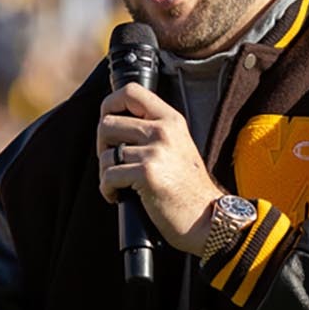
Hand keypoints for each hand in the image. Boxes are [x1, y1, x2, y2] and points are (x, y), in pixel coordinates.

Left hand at [96, 83, 222, 255]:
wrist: (206, 217)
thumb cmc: (188, 187)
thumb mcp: (177, 146)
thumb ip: (153, 129)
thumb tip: (112, 123)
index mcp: (171, 120)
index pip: (131, 92)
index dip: (110, 104)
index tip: (108, 123)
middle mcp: (164, 131)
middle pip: (107, 123)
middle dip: (102, 147)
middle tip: (113, 164)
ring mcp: (156, 152)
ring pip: (105, 154)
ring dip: (105, 173)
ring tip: (119, 184)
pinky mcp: (147, 174)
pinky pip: (108, 176)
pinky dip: (107, 189)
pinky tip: (118, 196)